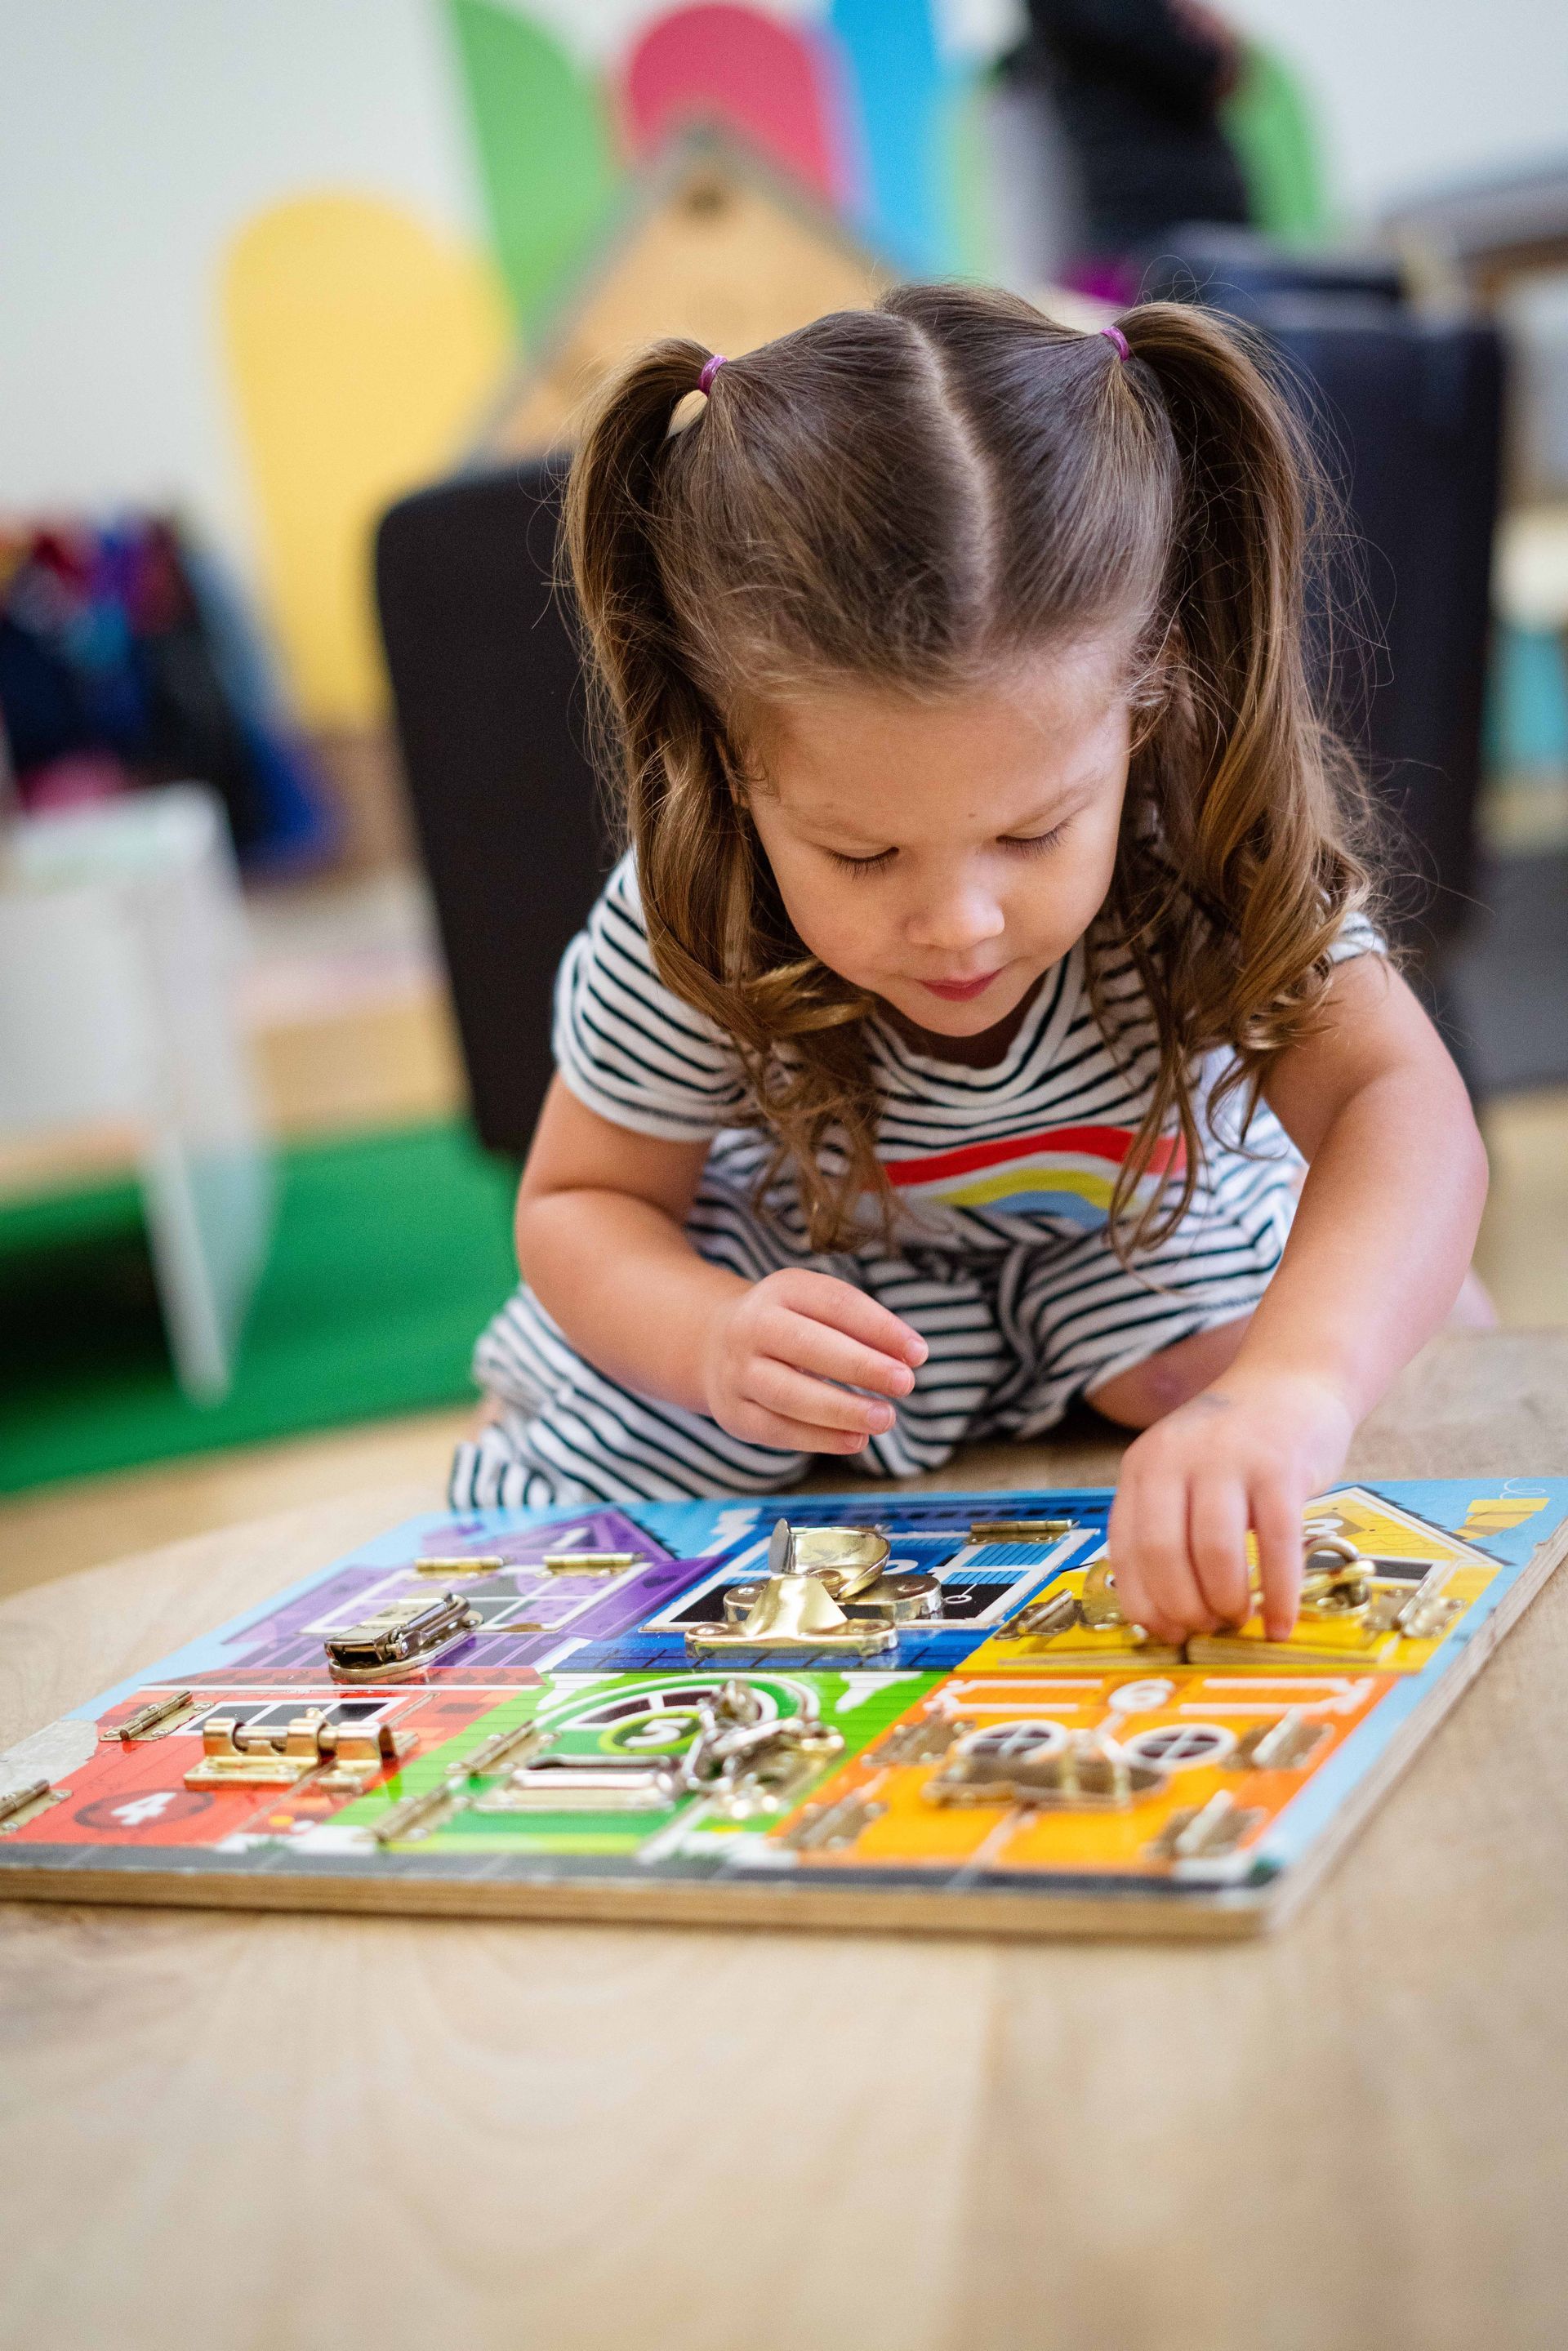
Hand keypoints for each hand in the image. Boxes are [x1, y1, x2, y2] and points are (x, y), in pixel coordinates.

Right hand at [701, 1270, 926, 1454]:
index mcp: (782, 1290)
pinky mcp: (734, 1412)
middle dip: (861, 1366)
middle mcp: (752, 1326)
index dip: (880, 1328)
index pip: (835, 1304)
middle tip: (905, 1383)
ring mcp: (737, 1371)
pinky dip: (820, 1439)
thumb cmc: (791, 1326)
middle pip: (806, 1346)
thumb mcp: (818, 1309)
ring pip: (788, 1394)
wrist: (715, 1344)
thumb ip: (861, 1328)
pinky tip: (856, 1439)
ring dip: (842, 1409)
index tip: (919, 1353)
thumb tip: (909, 1356)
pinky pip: (778, 1429)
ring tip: (885, 1418)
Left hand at [1106, 1369, 1353, 1642]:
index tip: (1167, 1634)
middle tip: (1208, 1628)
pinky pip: (1277, 1546)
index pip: (1126, 1549)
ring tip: (1238, 1620)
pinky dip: (1278, 1595)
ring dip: (1226, 1602)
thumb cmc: (1235, 1443)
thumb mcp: (1180, 1469)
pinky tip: (1280, 1623)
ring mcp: (1229, 1461)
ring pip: (1215, 1553)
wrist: (1294, 1380)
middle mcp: (1176, 1459)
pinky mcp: (1280, 1469)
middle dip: (1185, 1608)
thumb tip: (1165, 1613)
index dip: (1144, 1603)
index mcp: (1143, 1467)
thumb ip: (1165, 1523)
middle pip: (1164, 1554)